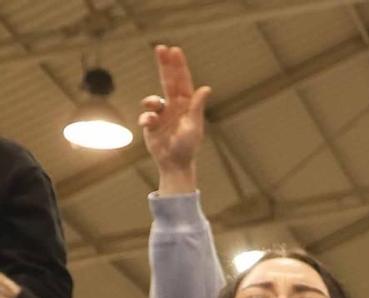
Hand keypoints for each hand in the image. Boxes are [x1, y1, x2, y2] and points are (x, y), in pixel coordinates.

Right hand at [140, 44, 208, 193]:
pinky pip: (145, 115)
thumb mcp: (194, 126)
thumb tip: (206, 88)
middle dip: (164, 65)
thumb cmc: (188, 147)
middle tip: (160, 47)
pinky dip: (146, 118)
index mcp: (186, 106)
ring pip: (152, 98)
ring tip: (154, 108)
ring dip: (150, 101)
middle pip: (167, 81)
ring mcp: (162, 114)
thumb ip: (197, 106)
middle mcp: (174, 107)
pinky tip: (150, 125)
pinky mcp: (151, 124)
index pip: (182, 82)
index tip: (174, 50)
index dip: (178, 66)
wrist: (175, 163)